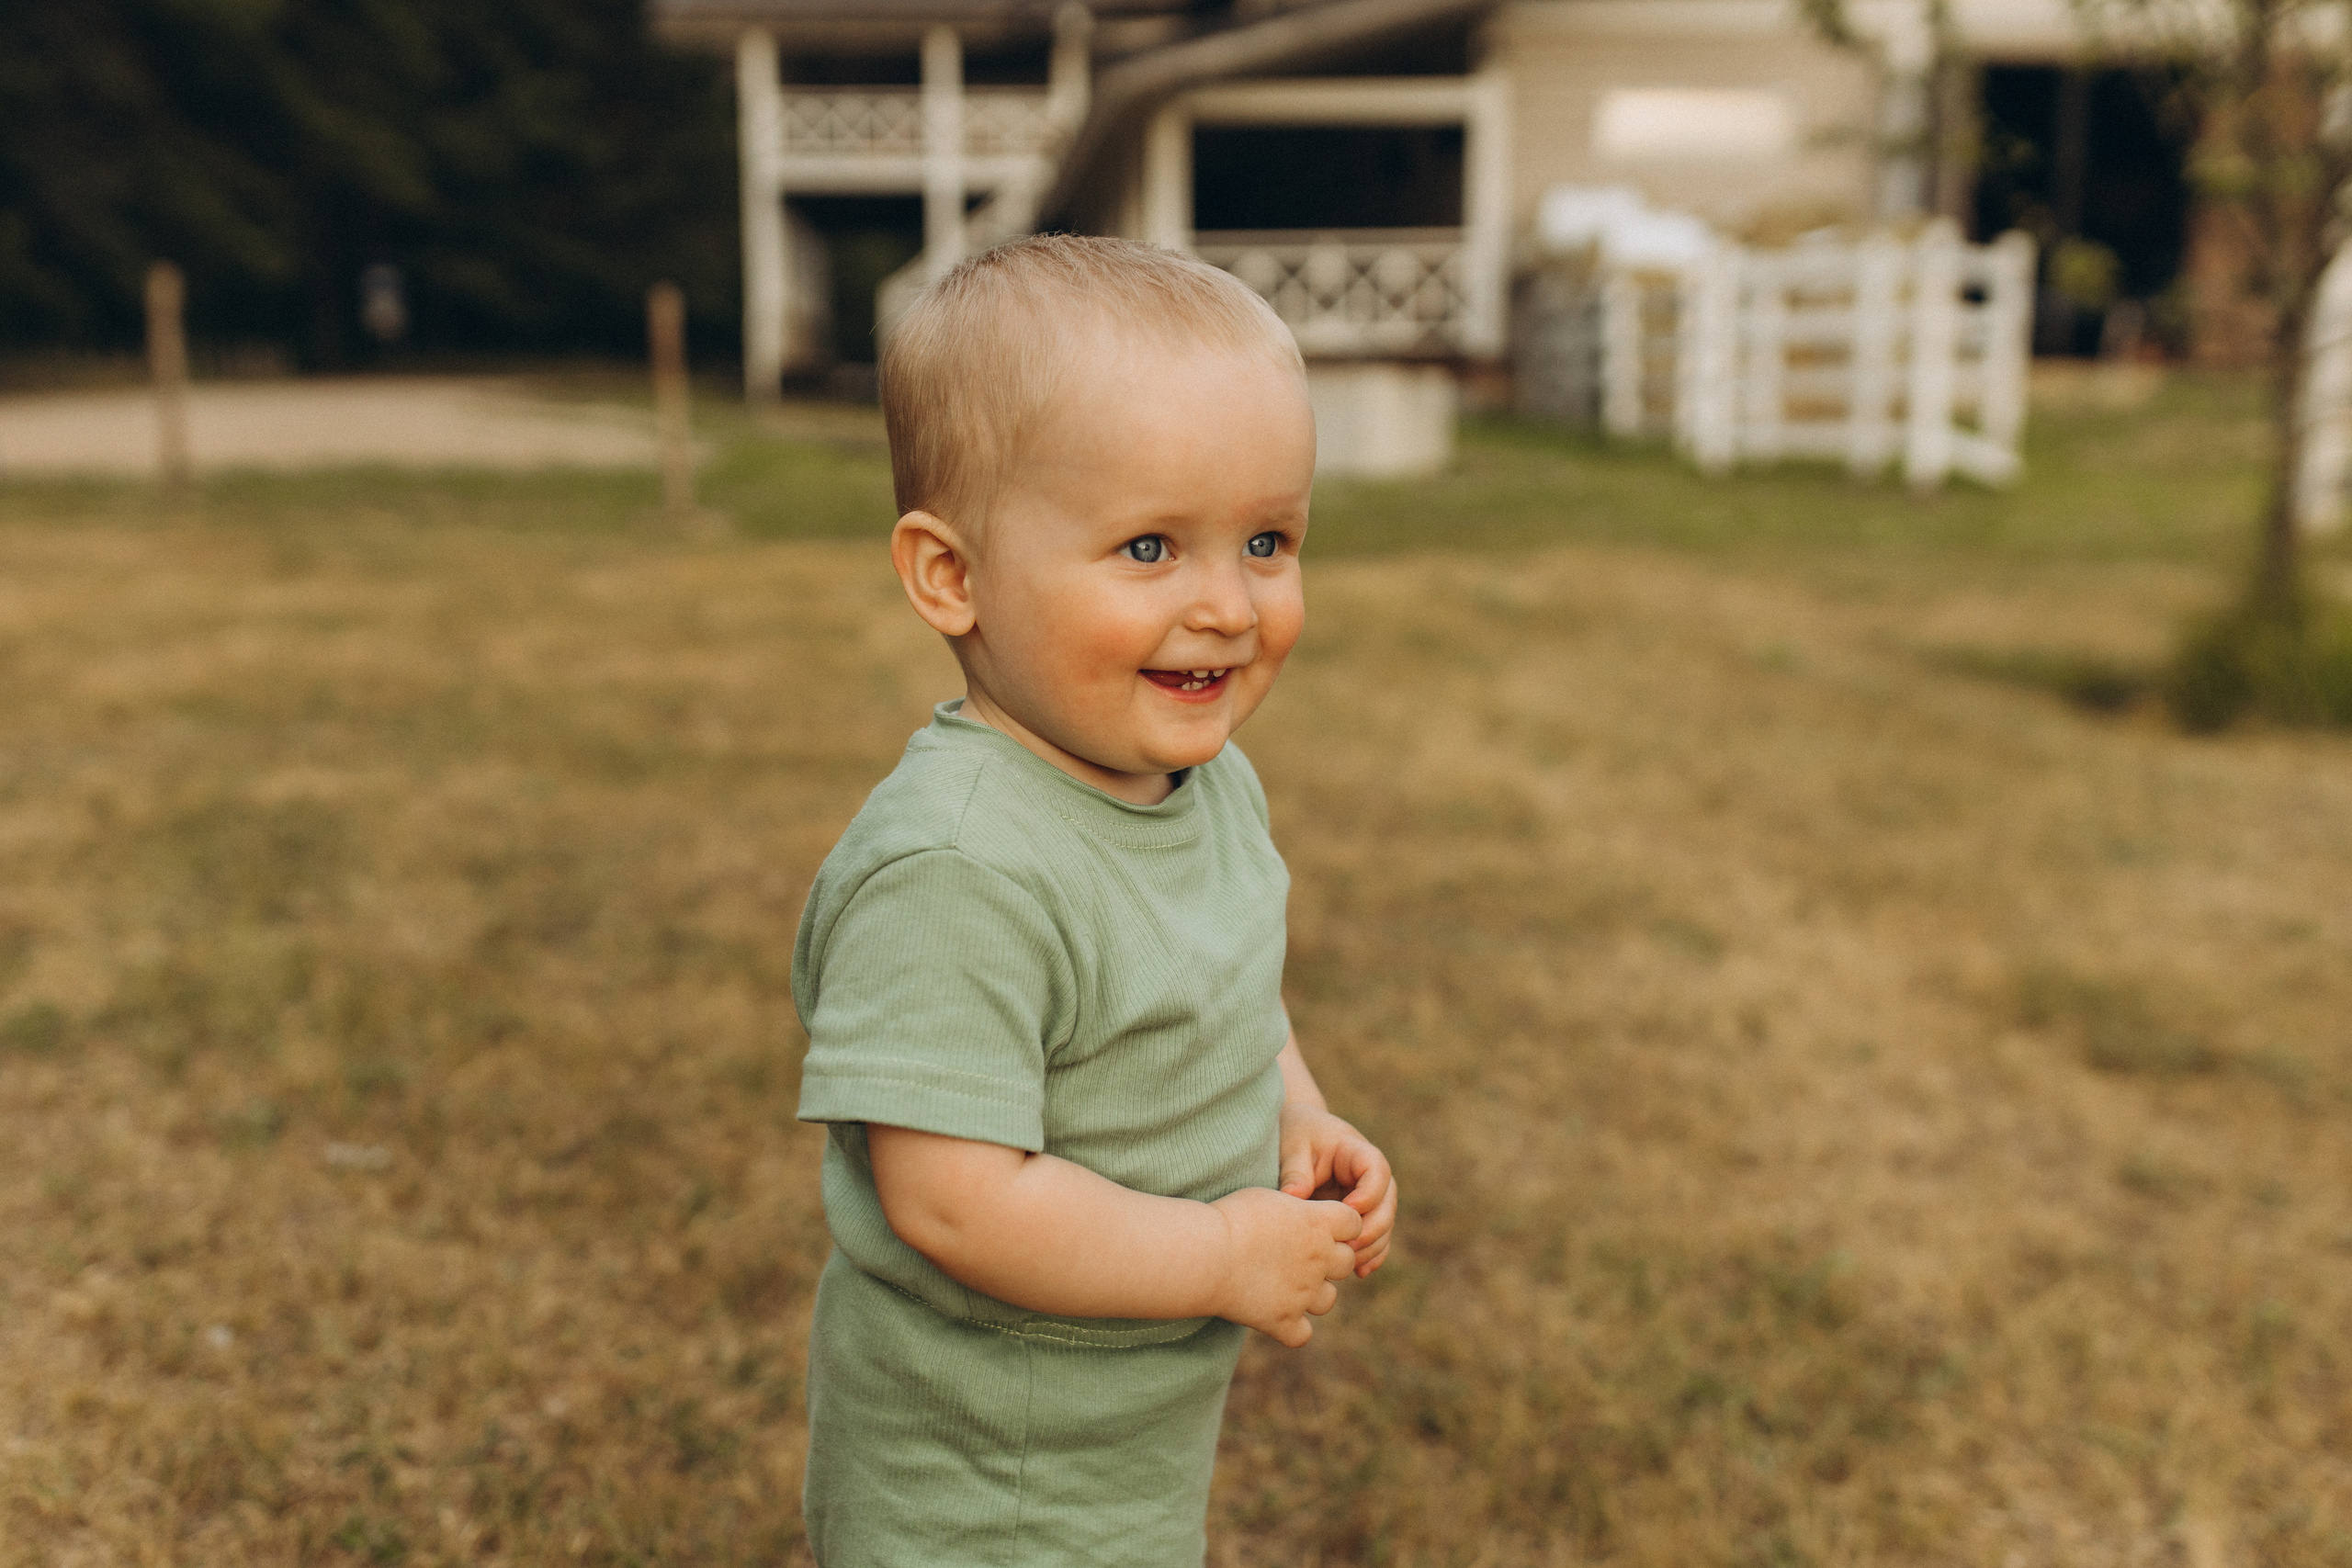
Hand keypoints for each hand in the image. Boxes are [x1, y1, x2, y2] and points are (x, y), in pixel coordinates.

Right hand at [1208, 1186, 1360, 1346]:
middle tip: (1296, 1255)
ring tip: (1282, 1285)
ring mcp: (1304, 1293)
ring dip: (1312, 1294)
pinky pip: (1302, 1335)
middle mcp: (1320, 1259)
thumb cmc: (1231, 1218)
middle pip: (1346, 1261)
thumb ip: (1294, 1207)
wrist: (1207, 1254)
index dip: (1339, 1226)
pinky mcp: (1284, 1321)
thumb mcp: (1267, 1197)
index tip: (1315, 1225)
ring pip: (1328, 1300)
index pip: (1353, 1224)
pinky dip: (1291, 1329)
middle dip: (1328, 1259)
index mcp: (1318, 1223)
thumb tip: (1299, 1213)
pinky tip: (1273, 1316)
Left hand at [1278, 1104, 1395, 1277]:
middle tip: (1346, 1246)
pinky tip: (1358, 1273)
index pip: (1378, 1173)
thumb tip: (1294, 1197)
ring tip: (1346, 1264)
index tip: (1347, 1211)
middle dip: (1371, 1229)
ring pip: (1385, 1227)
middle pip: (1387, 1205)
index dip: (1368, 1195)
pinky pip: (1376, 1239)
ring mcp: (1372, 1199)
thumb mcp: (1293, 1146)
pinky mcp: (1363, 1217)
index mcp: (1359, 1154)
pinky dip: (1371, 1256)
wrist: (1300, 1137)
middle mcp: (1374, 1178)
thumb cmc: (1297, 1136)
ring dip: (1370, 1247)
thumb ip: (1296, 1171)